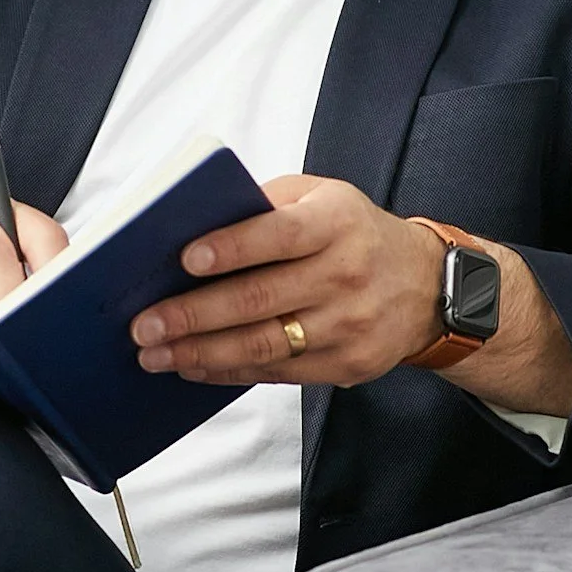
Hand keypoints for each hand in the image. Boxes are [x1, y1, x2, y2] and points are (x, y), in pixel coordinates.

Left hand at [130, 174, 443, 386]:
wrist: (427, 285)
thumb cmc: (354, 232)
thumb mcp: (320, 197)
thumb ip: (265, 205)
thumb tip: (193, 225)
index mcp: (336, 223)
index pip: (278, 235)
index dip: (231, 248)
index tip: (185, 259)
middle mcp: (345, 274)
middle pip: (260, 299)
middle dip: (193, 315)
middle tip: (144, 323)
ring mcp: (349, 325)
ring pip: (264, 345)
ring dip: (202, 353)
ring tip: (155, 354)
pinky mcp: (347, 364)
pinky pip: (278, 373)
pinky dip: (230, 371)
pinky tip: (194, 366)